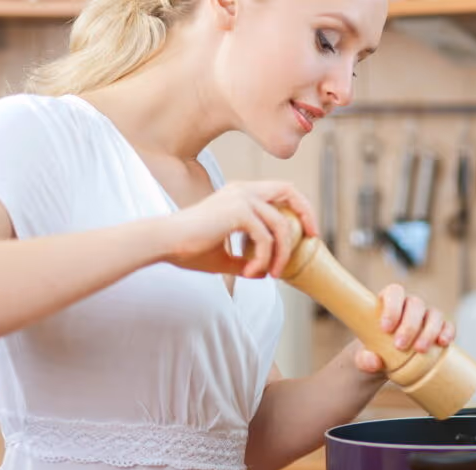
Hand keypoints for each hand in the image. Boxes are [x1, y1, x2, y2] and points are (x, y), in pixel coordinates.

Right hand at [160, 180, 318, 278]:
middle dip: (306, 214)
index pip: (280, 191)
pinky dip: (263, 259)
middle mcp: (243, 190)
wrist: (163, 244)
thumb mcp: (224, 257)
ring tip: (269, 274)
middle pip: (290, 191)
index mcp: (239, 194)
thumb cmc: (187, 249)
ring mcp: (241, 197)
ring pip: (280, 226)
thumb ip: (246, 261)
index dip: (299, 208)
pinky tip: (248, 273)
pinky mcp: (239, 211)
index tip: (308, 233)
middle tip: (313, 240)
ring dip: (280, 254)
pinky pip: (266, 239)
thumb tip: (265, 273)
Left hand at [353, 284, 455, 373]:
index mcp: (388, 302)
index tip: (385, 328)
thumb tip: (373, 361)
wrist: (386, 363)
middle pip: (415, 304)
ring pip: (434, 314)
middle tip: (400, 346)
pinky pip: (447, 326)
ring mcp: (425, 317)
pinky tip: (443, 343)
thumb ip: (363, 359)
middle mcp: (409, 305)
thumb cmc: (372, 353)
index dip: (392, 307)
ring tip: (420, 350)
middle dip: (409, 325)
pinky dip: (447, 332)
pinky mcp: (438, 330)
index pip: (394, 292)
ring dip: (429, 331)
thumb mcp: (362, 357)